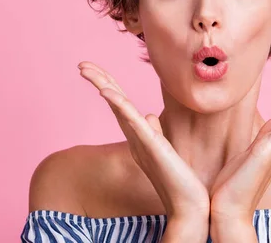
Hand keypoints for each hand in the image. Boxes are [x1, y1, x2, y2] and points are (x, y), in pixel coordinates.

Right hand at [78, 61, 209, 227]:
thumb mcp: (165, 149)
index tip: (93, 70)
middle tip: (81, 64)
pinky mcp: (151, 146)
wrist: (189, 205)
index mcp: (138, 136)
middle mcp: (135, 137)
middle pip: (114, 102)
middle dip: (99, 81)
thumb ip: (154, 132)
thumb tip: (150, 115)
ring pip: (119, 107)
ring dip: (103, 86)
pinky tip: (107, 92)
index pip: (120, 105)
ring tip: (87, 70)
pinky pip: (132, 121)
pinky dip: (119, 105)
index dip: (107, 85)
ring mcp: (141, 141)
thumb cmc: (178, 179)